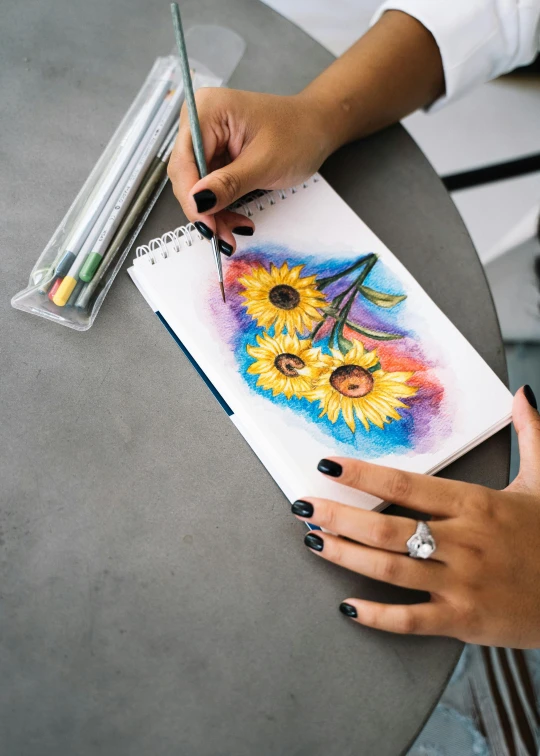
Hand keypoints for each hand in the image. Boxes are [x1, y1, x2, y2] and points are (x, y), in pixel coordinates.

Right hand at [167, 89, 333, 252]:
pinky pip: (209, 189)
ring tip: (233, 232)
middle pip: (187, 177)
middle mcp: (199, 122)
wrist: (316, 129)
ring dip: (213, 215)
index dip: (191, 198)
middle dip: (203, 211)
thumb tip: (197, 203)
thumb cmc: (298, 134)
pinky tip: (236, 221)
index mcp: (207, 110)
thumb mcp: (264, 163)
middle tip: (223, 237)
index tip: (207, 226)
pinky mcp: (216, 156)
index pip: (184, 161)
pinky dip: (221, 209)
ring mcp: (207, 140)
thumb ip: (228, 184)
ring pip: (197, 188)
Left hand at [293, 386, 539, 647]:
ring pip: (390, 569)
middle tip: (302, 507)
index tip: (327, 465)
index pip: (407, 484)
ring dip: (346, 555)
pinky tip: (347, 606)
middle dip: (338, 515)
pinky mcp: (465, 621)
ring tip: (313, 541)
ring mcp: (463, 583)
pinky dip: (377, 615)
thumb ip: (531, 434)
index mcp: (476, 504)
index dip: (362, 474)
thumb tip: (523, 394)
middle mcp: (464, 542)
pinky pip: (411, 619)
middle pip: (386, 527)